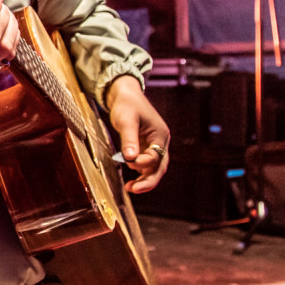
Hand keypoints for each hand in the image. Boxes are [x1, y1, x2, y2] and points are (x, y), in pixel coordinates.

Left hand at [106, 75, 169, 193]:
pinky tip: (131, 180)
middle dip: (149, 180)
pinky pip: (146, 164)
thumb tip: (130, 159)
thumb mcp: (126, 121)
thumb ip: (128, 140)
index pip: (156, 156)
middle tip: (134, 189)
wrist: (124, 95)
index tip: (128, 161)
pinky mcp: (145, 148)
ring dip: (144, 179)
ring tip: (130, 188)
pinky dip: (140, 173)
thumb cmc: (127, 105)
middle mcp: (160, 142)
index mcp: (160, 135)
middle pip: (160, 167)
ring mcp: (154, 146)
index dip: (142, 162)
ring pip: (154, 168)